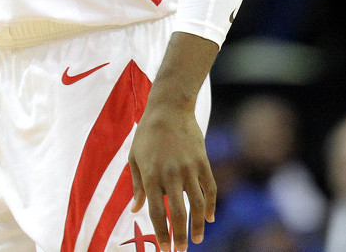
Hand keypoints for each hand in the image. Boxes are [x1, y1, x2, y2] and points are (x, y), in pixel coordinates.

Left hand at [129, 103, 215, 250]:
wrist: (169, 108)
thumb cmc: (147, 134)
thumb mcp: (135, 158)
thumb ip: (137, 186)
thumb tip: (136, 210)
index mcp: (152, 175)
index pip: (157, 211)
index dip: (161, 232)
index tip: (164, 249)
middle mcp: (171, 174)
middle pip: (178, 212)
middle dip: (179, 236)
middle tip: (180, 251)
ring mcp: (189, 168)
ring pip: (197, 204)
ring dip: (197, 225)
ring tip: (196, 240)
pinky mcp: (202, 161)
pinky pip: (210, 188)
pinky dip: (211, 205)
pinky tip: (209, 219)